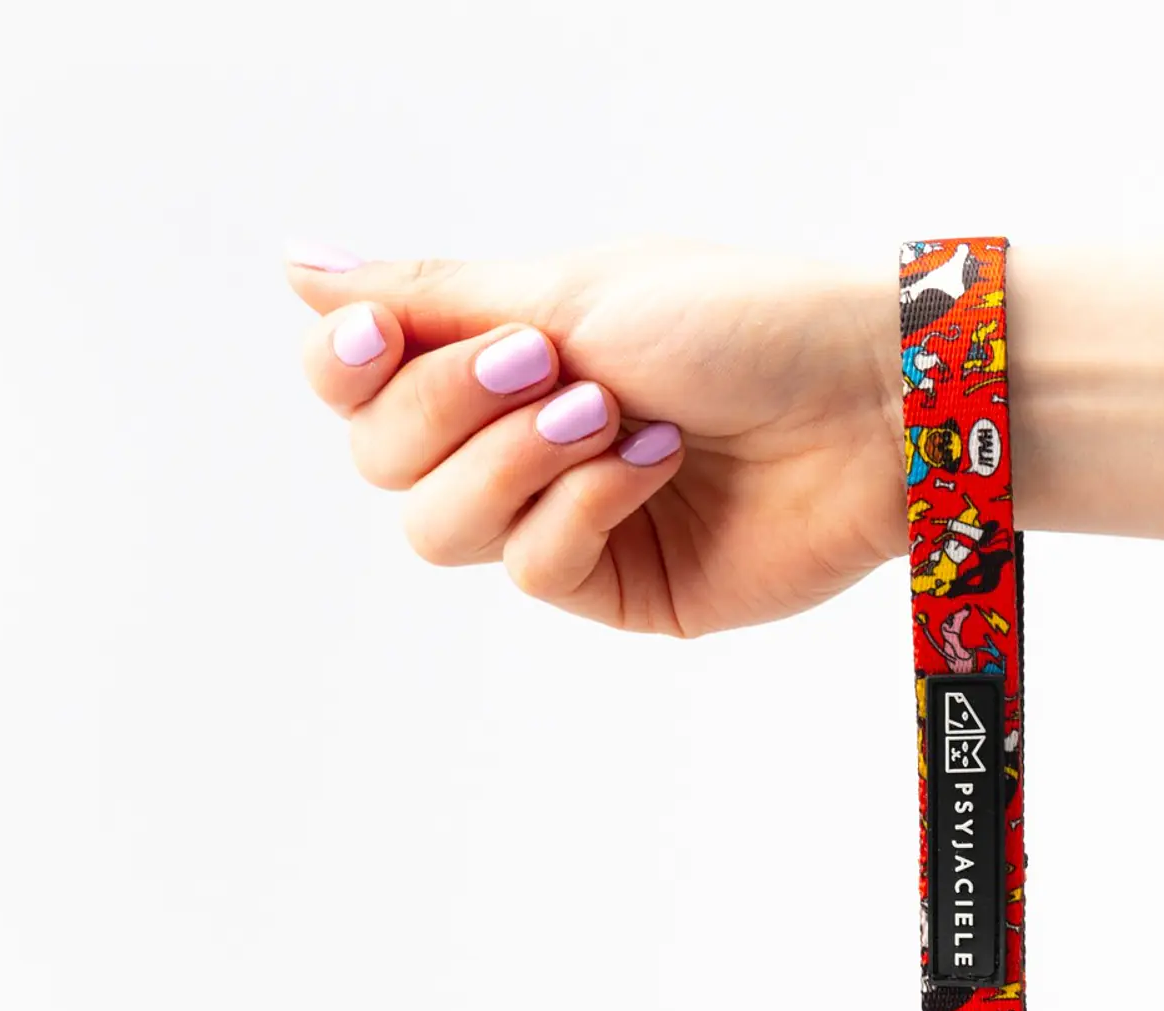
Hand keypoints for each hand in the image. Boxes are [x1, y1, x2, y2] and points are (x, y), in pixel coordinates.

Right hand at [286, 237, 903, 636]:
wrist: (867, 402)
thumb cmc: (741, 323)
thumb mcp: (575, 292)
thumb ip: (434, 299)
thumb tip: (295, 269)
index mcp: (502, 357)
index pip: (357, 383)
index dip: (345, 366)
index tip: (378, 335)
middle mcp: (521, 442)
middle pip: (384, 462)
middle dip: (452, 408)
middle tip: (552, 364)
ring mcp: (569, 522)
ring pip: (442, 529)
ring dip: (516, 462)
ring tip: (610, 417)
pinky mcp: (624, 589)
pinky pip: (537, 568)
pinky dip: (583, 509)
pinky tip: (656, 469)